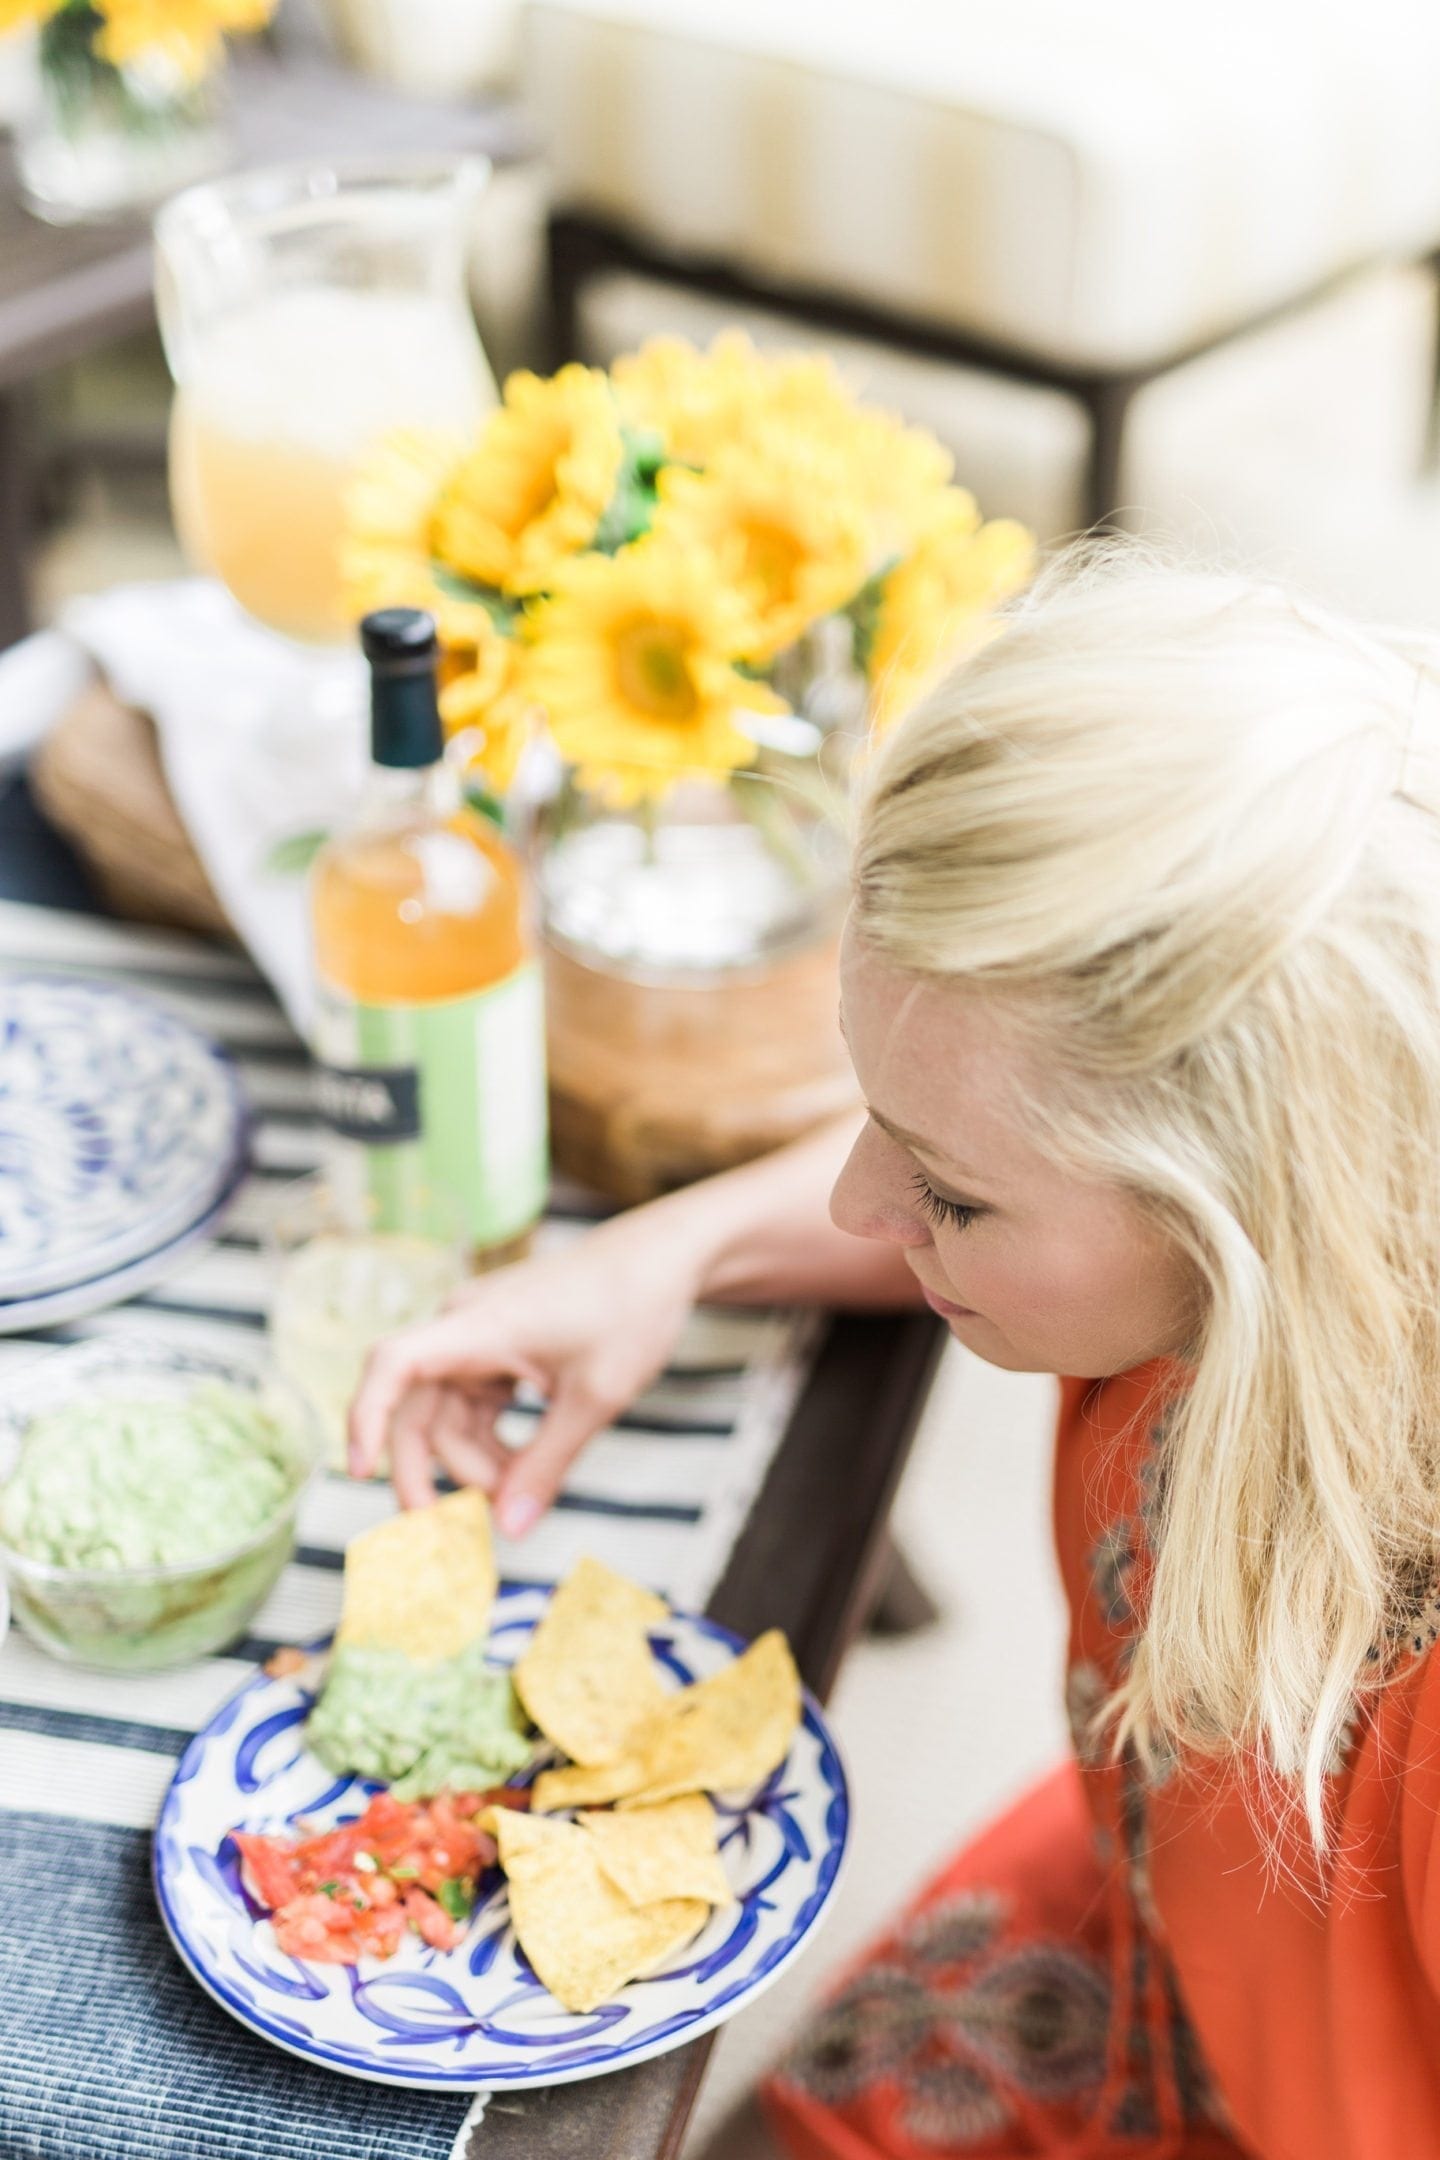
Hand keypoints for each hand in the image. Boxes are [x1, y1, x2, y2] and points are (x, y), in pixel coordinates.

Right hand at [347, 1205, 709, 1530]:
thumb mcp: (596, 1396)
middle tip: (456, 1533)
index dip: (365, 1419)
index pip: (392, 1365)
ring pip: (450, 1415)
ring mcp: (479, 1338)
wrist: (665, 1257)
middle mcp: (464, 1327)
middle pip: (419, 1410)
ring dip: (477, 1461)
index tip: (359, 1473)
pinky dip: (493, 1440)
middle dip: (434, 1472)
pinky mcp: (499, 1348)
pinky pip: (476, 1405)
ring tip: (523, 1491)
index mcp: (476, 1327)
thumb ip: (548, 1465)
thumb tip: (509, 1530)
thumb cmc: (632, 1309)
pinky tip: (524, 1465)